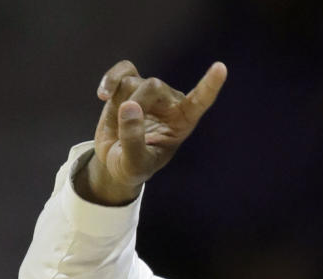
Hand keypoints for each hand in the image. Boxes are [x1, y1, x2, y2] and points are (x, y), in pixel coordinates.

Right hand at [77, 59, 227, 203]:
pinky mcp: (130, 86)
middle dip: (136, 102)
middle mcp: (169, 105)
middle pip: (155, 87)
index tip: (221, 68)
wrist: (114, 161)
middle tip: (124, 123)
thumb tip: (130, 106)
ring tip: (117, 124)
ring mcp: (150, 94)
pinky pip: (124, 70)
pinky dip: (111, 79)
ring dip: (119, 100)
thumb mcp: (134, 164)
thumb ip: (134, 140)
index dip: (210, 85)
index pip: (200, 101)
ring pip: (135, 81)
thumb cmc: (132, 167)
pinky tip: (102, 95)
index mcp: (182, 124)